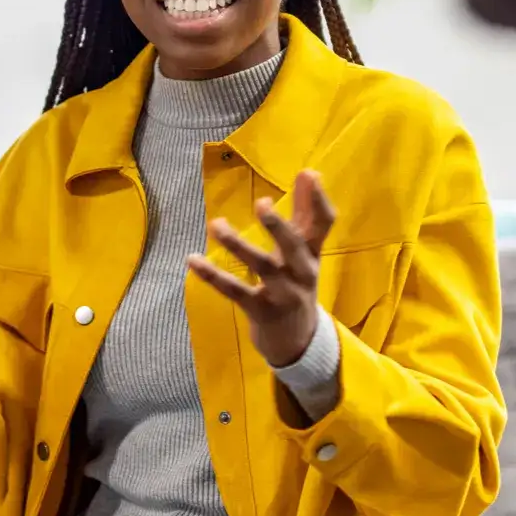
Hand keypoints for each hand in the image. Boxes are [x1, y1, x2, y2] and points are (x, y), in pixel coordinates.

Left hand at [188, 170, 335, 369]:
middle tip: (261, 202)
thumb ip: (305, 215)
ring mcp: (283, 294)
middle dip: (279, 226)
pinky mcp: (261, 311)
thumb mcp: (304, 253)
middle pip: (295, 247)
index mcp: (313, 254)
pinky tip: (192, 259)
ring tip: (216, 224)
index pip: (324, 224)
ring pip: (262, 267)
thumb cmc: (296, 286)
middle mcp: (302, 273)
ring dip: (238, 245)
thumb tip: (309, 172)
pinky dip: (212, 276)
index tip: (308, 174)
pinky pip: (235, 291)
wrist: (298, 342)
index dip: (317, 200)